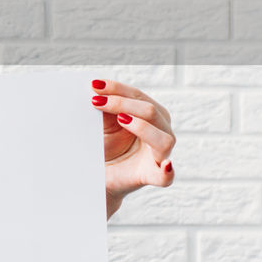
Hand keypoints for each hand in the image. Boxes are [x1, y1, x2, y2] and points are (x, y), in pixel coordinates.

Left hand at [91, 78, 175, 202]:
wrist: (102, 175)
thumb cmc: (107, 147)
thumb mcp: (105, 124)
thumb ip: (106, 108)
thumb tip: (96, 89)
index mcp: (152, 115)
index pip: (137, 96)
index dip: (117, 88)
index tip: (95, 85)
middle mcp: (161, 131)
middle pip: (151, 112)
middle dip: (123, 103)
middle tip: (97, 102)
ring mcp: (161, 155)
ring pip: (164, 139)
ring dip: (142, 127)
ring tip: (121, 119)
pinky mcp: (154, 176)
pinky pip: (166, 176)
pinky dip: (167, 171)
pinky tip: (165, 165)